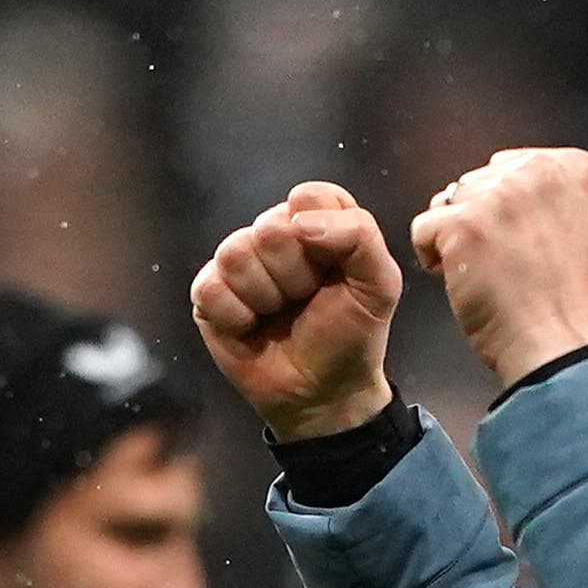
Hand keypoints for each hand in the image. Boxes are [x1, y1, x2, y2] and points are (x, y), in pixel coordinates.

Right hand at [191, 182, 401, 440]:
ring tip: (282, 313)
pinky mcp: (208, 292)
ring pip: (236, 255)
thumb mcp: (379, 286)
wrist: (323, 392)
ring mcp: (238, 261)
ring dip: (269, 297)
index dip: (325, 236)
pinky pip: (211, 290)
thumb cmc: (353, 334)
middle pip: (271, 228)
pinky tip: (253, 327)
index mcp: (318, 221)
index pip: (310, 195)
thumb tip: (298, 221)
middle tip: (309, 299)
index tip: (338, 272)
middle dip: (298, 275)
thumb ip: (359, 237)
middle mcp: (275, 233)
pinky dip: (239, 317)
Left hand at [409, 148, 587, 387]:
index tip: (529, 241)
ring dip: (457, 236)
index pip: (510, 166)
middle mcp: (536, 171)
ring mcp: (498, 196)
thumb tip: (501, 183)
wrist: (556, 340)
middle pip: (477, 181)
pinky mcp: (462, 223)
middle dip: (481, 218)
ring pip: (449, 202)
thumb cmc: (565, 297)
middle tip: (507, 261)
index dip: (508, 208)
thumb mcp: (576, 225)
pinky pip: (424, 227)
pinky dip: (435, 258)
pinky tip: (464, 279)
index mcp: (571, 168)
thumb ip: (545, 195)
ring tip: (487, 271)